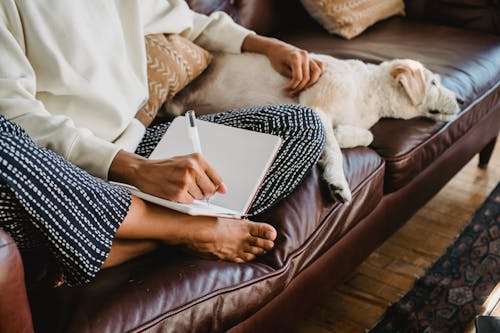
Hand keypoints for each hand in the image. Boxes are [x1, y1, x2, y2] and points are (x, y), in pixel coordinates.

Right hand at [109, 150, 226, 203]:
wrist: (144, 171)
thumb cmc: (166, 167)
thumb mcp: (187, 163)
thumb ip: (206, 173)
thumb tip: (223, 189)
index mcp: (197, 158)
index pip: (217, 178)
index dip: (218, 187)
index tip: (218, 190)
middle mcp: (192, 168)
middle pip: (211, 190)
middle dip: (205, 192)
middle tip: (193, 187)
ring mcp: (185, 181)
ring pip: (201, 197)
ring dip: (193, 196)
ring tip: (181, 187)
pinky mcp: (178, 193)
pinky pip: (190, 202)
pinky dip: (184, 200)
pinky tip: (176, 191)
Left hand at [242, 34, 323, 95]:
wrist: (277, 48)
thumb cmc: (276, 59)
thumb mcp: (281, 69)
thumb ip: (291, 77)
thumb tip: (298, 88)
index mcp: (295, 57)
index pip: (298, 77)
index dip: (292, 86)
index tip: (285, 90)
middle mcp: (304, 55)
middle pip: (307, 77)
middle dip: (299, 87)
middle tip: (291, 93)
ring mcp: (309, 56)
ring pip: (317, 72)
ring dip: (311, 83)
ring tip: (302, 88)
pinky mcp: (312, 57)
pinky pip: (320, 65)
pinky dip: (319, 74)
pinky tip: (311, 80)